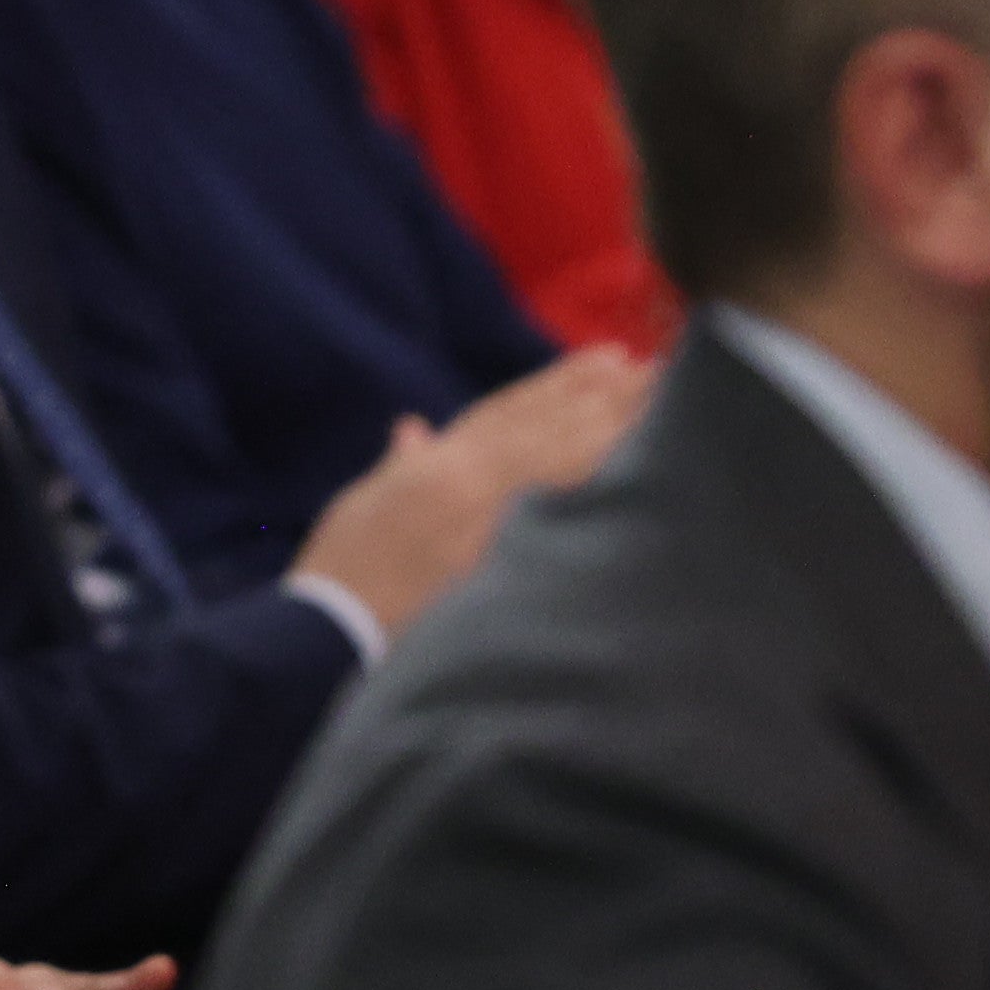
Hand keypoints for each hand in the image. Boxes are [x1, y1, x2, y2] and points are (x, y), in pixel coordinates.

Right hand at [293, 344, 657, 632]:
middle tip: (653, 367)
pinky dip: (602, 483)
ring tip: (656, 400)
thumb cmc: (342, 572)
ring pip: (566, 461)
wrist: (332, 633)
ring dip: (615, 426)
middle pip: (551, 429)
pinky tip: (638, 467)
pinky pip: (566, 515)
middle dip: (604, 395)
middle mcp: (472, 483)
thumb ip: (400, 466)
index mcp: (438, 466)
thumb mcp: (364, 504)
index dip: (560, 381)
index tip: (606, 357)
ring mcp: (493, 524)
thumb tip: (413, 431)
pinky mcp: (507, 565)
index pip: (511, 412)